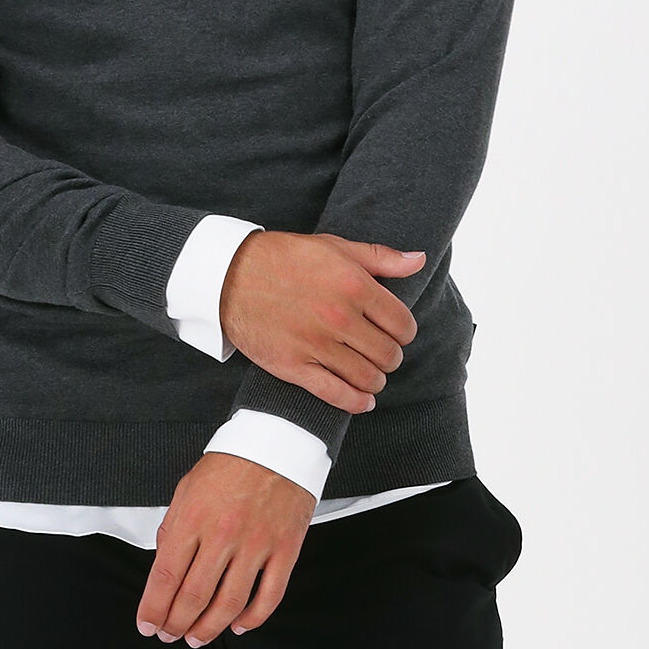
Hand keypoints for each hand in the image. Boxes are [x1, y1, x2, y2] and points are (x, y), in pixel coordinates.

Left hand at [136, 454, 315, 646]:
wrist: (277, 443)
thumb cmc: (229, 466)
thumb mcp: (186, 490)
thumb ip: (173, 530)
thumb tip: (164, 570)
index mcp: (193, 519)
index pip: (165, 576)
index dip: (153, 608)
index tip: (147, 625)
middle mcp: (223, 534)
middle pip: (193, 596)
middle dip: (176, 624)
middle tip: (169, 634)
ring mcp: (257, 544)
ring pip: (229, 604)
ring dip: (208, 629)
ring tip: (196, 638)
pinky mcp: (285, 550)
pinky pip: (269, 596)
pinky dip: (252, 619)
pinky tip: (238, 626)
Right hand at [217, 233, 424, 414]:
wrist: (229, 276)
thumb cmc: (284, 258)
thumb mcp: (334, 246)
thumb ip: (380, 257)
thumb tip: (419, 260)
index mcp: (354, 286)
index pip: (402, 324)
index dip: (405, 332)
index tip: (396, 333)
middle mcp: (338, 317)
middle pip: (388, 355)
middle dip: (390, 357)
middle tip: (382, 354)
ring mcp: (316, 345)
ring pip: (367, 378)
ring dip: (375, 381)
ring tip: (371, 375)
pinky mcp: (293, 366)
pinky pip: (335, 394)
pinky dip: (355, 403)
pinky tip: (362, 401)